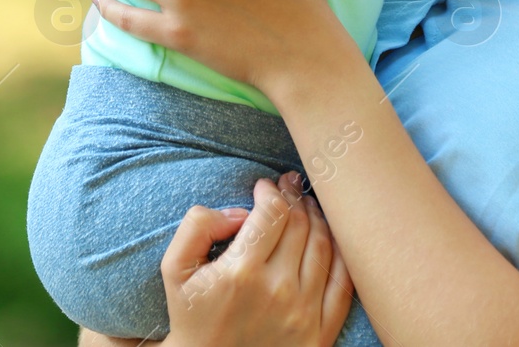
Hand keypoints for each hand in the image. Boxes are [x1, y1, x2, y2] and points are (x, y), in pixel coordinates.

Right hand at [159, 173, 353, 346]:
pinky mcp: (320, 334)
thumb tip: (240, 212)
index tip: (264, 186)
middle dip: (294, 197)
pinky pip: (342, 283)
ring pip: (324, 247)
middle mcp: (277, 291)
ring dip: (317, 219)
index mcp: (241, 272)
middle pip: (300, 225)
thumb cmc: (192, 314)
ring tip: (306, 207)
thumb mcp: (175, 268)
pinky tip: (329, 238)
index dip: (271, 191)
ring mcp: (303, 314)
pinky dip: (340, 254)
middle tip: (288, 186)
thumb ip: (198, 226)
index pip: (272, 212)